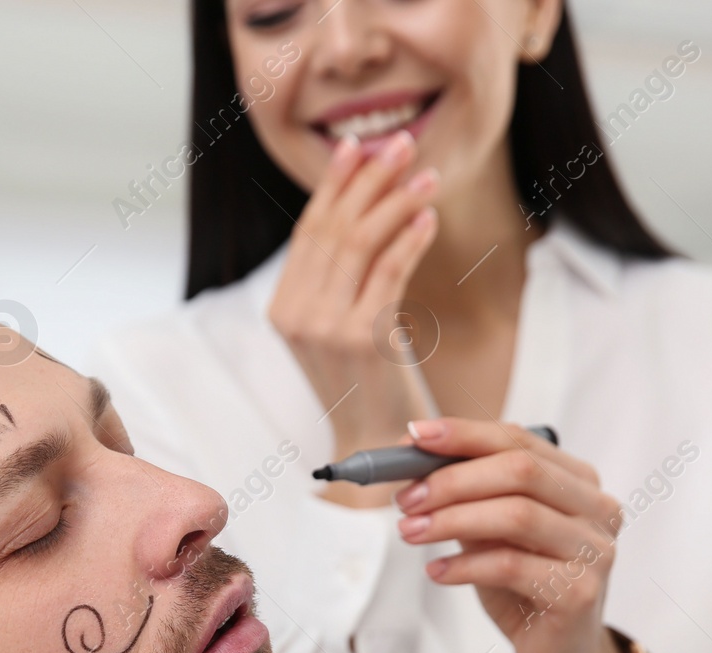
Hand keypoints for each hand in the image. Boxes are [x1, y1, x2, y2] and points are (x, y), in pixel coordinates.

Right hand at [267, 130, 440, 501]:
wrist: (372, 450)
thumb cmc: (365, 387)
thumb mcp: (334, 330)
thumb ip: (335, 281)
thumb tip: (359, 210)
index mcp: (283, 308)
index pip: (309, 230)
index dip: (335, 184)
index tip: (360, 146)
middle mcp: (296, 314)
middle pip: (333, 227)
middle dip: (369, 178)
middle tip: (401, 143)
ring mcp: (326, 327)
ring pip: (360, 243)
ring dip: (395, 200)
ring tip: (426, 174)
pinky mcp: (363, 339)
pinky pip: (388, 273)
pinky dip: (410, 239)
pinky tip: (428, 217)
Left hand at [393, 418, 626, 652]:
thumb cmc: (524, 586)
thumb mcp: (493, 532)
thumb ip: (469, 496)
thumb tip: (412, 459)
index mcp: (578, 481)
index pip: (519, 441)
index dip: (465, 435)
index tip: (414, 436)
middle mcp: (596, 509)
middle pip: (520, 471)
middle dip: (453, 480)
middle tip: (406, 498)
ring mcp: (595, 550)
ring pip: (517, 515)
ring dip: (452, 520)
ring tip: (410, 532)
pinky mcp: (580, 593)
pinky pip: (512, 566)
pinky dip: (465, 566)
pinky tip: (437, 572)